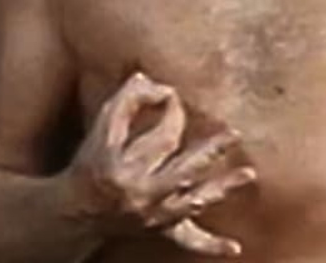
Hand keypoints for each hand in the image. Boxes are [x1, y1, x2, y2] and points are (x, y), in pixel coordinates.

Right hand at [63, 72, 255, 256]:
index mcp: (124, 168)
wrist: (76, 213)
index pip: (160, 138)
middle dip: (210, 152)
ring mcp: (154, 216)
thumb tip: (148, 78)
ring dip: (222, 187)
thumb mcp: (99, 132)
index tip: (173, 96)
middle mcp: (142, 195)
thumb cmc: (88, 167)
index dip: (171, 113)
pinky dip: (211, 245)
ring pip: (193, 201)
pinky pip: (188, 240)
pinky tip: (234, 248)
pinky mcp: (161, 230)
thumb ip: (122, 103)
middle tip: (234, 134)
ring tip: (249, 174)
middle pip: (183, 170)